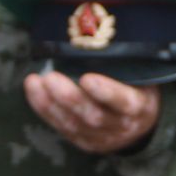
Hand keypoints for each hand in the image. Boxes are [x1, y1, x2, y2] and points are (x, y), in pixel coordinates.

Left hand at [23, 70, 159, 153]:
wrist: (141, 124)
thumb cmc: (137, 87)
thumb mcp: (141, 75)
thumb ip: (123, 64)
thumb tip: (94, 33)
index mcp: (140, 106)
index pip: (124, 101)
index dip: (106, 91)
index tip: (87, 78)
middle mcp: (122, 126)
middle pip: (94, 116)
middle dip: (69, 97)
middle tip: (50, 78)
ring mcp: (102, 138)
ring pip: (74, 125)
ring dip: (50, 104)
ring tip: (34, 83)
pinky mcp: (85, 142)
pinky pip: (62, 128)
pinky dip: (45, 109)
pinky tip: (34, 92)